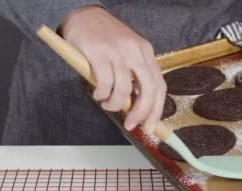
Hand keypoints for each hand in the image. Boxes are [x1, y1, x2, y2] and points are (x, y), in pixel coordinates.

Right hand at [60, 6, 165, 133]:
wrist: (82, 15)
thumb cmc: (103, 38)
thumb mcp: (126, 53)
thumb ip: (133, 76)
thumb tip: (135, 107)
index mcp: (145, 52)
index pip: (159, 85)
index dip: (156, 109)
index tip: (150, 125)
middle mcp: (135, 51)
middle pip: (148, 89)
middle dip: (141, 112)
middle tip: (131, 124)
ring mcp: (118, 51)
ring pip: (124, 88)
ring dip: (115, 104)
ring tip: (106, 104)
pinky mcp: (99, 52)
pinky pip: (105, 82)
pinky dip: (102, 94)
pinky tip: (97, 93)